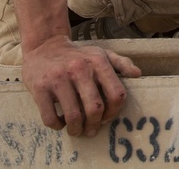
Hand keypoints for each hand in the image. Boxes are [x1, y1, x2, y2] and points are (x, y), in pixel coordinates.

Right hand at [21, 36, 141, 136]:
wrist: (45, 47)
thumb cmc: (78, 56)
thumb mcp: (101, 54)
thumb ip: (122, 63)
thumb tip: (138, 74)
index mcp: (98, 62)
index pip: (116, 94)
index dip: (114, 112)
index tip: (107, 118)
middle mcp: (79, 69)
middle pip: (95, 109)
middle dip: (95, 125)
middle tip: (91, 130)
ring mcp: (58, 79)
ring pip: (73, 116)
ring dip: (77, 129)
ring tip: (77, 130)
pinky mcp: (40, 89)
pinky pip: (51, 118)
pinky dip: (58, 126)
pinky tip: (60, 122)